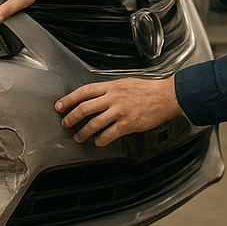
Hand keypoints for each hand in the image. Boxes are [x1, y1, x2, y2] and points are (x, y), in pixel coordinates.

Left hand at [56, 76, 182, 146]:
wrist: (167, 95)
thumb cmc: (147, 90)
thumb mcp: (124, 83)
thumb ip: (109, 90)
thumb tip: (93, 97)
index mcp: (111, 86)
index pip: (83, 91)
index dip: (68, 99)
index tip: (60, 106)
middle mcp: (113, 98)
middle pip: (84, 108)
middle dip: (71, 117)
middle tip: (66, 123)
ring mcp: (120, 111)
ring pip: (94, 123)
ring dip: (83, 132)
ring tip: (79, 137)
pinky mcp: (128, 124)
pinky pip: (109, 134)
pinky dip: (100, 140)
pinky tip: (98, 141)